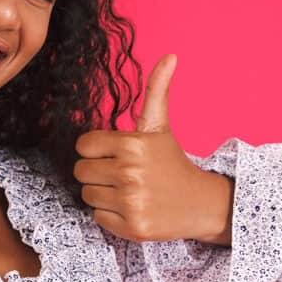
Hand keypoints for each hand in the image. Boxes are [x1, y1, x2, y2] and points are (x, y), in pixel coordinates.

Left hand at [73, 53, 233, 243]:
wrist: (201, 203)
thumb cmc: (172, 162)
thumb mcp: (160, 126)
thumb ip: (157, 90)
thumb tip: (170, 55)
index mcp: (133, 143)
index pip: (83, 146)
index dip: (97, 150)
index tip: (117, 154)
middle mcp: (131, 172)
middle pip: (81, 171)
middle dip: (98, 172)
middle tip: (124, 174)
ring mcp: (131, 201)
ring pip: (87, 194)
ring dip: (103, 194)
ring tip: (129, 191)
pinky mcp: (132, 227)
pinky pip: (97, 217)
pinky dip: (111, 215)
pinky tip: (132, 208)